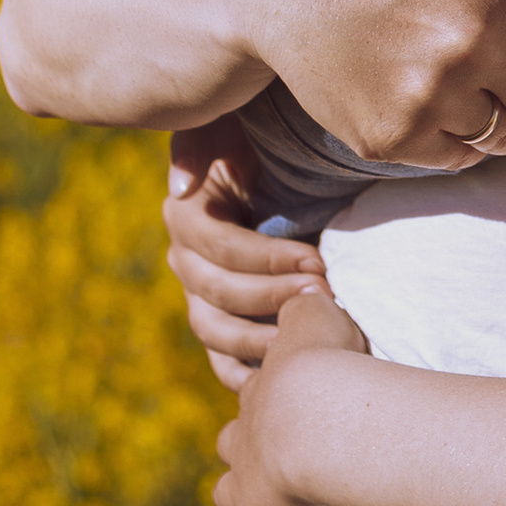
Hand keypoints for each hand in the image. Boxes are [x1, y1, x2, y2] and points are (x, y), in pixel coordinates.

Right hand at [166, 118, 332, 391]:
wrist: (278, 166)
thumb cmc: (257, 138)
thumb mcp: (226, 127)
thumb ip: (198, 146)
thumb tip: (180, 187)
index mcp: (186, 217)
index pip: (222, 249)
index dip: (268, 259)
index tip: (318, 261)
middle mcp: (184, 260)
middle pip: (219, 295)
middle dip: (274, 297)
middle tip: (325, 296)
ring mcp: (198, 296)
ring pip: (216, 332)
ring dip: (263, 339)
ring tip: (311, 336)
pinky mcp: (218, 322)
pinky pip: (221, 359)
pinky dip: (245, 372)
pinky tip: (278, 379)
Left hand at [215, 287, 369, 505]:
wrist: (314, 410)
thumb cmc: (327, 360)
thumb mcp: (319, 312)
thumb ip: (312, 302)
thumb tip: (311, 284)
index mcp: (265, 389)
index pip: (259, 394)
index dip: (272, 403)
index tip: (289, 410)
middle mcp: (248, 434)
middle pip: (233, 444)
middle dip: (248, 452)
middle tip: (279, 460)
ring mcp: (247, 481)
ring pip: (229, 493)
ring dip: (244, 501)